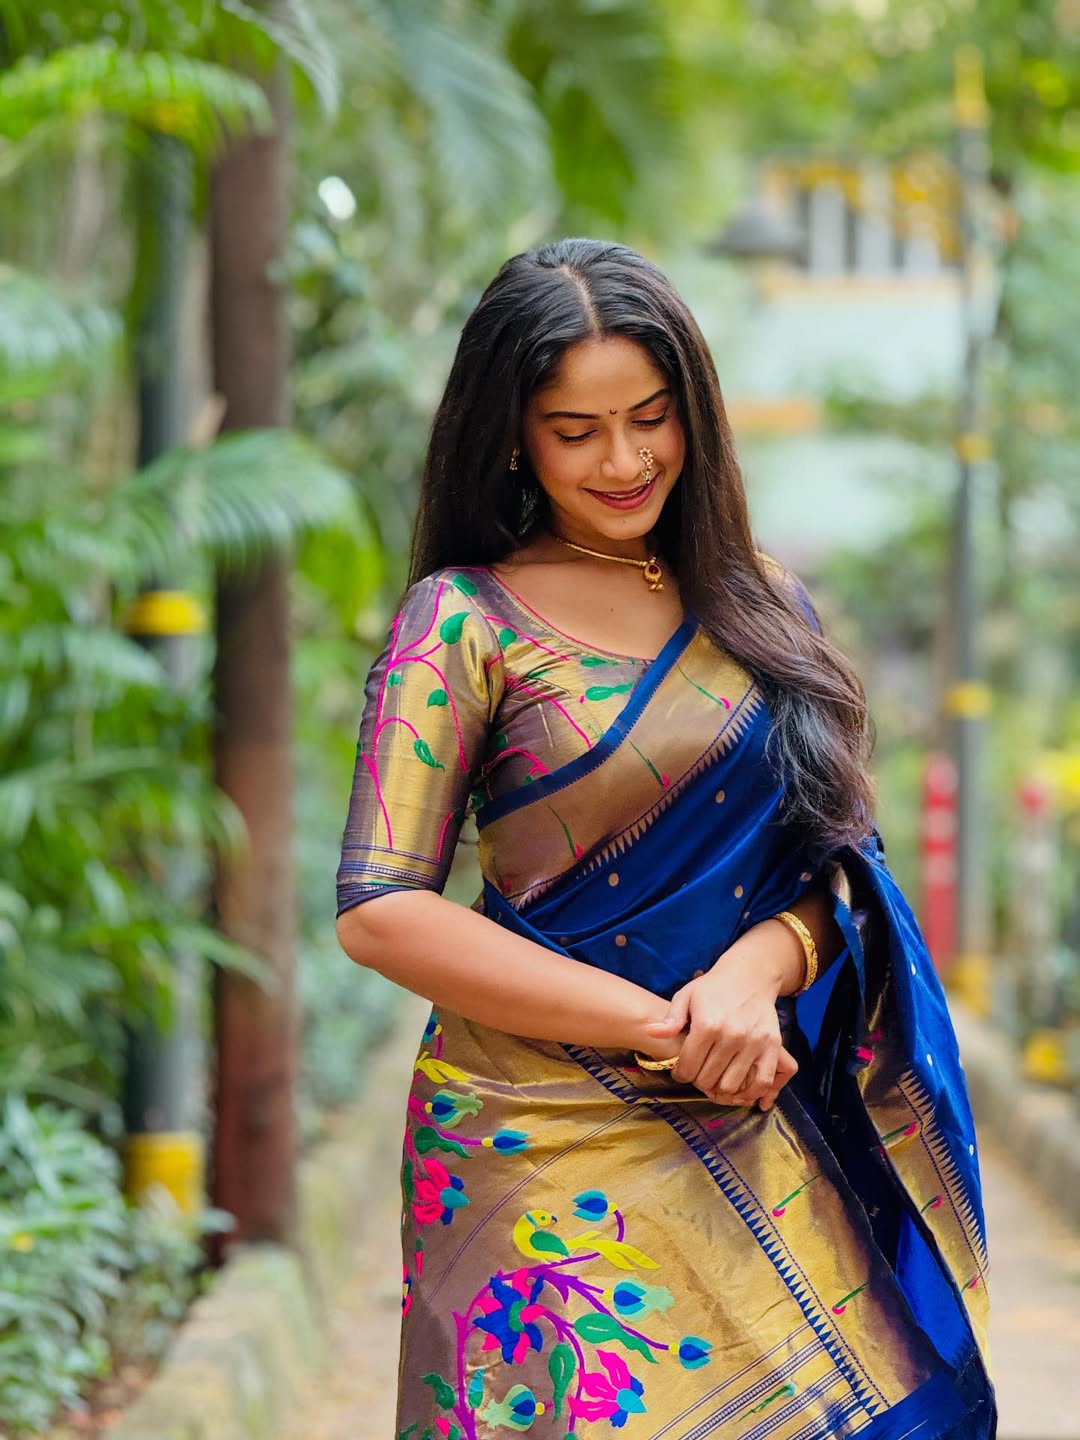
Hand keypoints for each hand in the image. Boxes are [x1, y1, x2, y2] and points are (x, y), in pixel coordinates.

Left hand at [643, 925, 802, 1109]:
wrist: (750, 976)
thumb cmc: (714, 988)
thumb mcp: (687, 996)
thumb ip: (670, 1018)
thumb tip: (651, 1032)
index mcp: (707, 1024)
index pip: (688, 1067)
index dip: (680, 1074)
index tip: (681, 1071)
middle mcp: (731, 1035)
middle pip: (708, 1080)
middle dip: (698, 1082)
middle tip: (698, 1074)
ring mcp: (754, 1042)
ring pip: (731, 1086)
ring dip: (720, 1090)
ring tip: (715, 1081)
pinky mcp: (772, 1047)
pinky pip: (762, 1081)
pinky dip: (750, 1093)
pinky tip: (739, 1090)